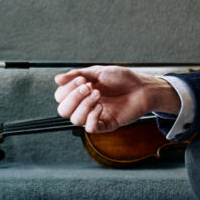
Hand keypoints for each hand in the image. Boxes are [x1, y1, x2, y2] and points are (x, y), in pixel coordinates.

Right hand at [52, 65, 176, 131]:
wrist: (143, 87)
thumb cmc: (122, 79)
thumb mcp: (99, 72)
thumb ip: (78, 75)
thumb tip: (57, 79)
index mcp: (81, 93)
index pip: (60, 97)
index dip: (67, 89)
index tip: (82, 79)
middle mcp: (85, 106)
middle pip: (63, 111)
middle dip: (73, 98)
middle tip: (89, 87)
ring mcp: (95, 116)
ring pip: (75, 120)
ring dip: (84, 105)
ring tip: (98, 94)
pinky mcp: (106, 124)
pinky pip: (90, 128)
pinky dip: (92, 117)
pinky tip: (101, 107)